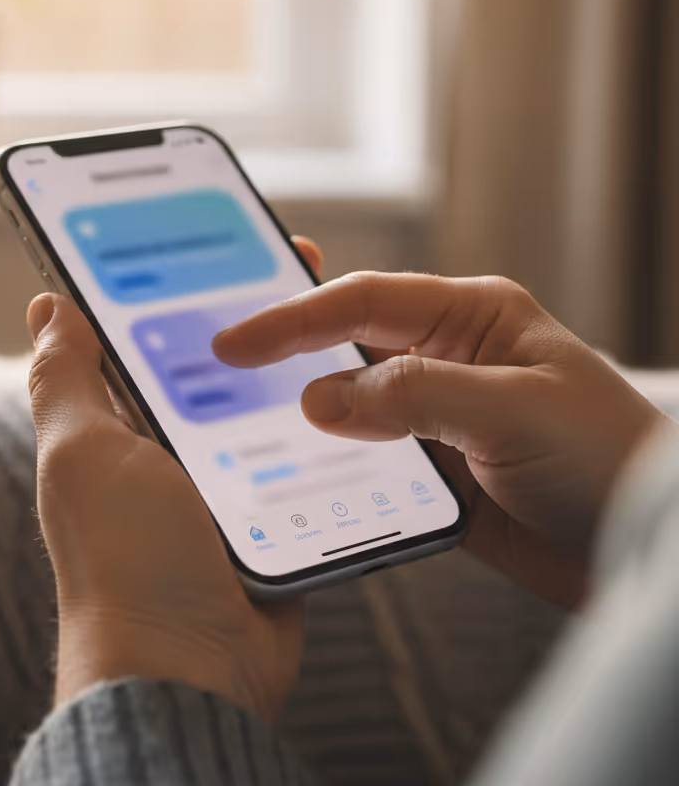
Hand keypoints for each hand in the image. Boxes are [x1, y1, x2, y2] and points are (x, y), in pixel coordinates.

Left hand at [24, 237, 320, 718]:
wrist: (192, 669)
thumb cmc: (125, 559)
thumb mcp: (82, 453)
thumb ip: (66, 379)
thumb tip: (47, 306)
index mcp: (119, 424)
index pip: (144, 333)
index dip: (171, 284)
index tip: (213, 234)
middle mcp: (171, 448)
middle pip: (215, 362)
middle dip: (250, 312)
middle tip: (294, 259)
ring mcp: (227, 481)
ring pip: (266, 403)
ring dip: (296, 365)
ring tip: (339, 309)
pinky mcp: (275, 513)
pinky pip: (305, 456)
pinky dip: (325, 427)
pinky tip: (359, 385)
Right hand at [213, 272, 666, 607]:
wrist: (647, 549)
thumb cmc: (609, 459)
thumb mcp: (513, 413)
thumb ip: (414, 396)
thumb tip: (319, 399)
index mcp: (472, 315)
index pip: (365, 301)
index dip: (293, 316)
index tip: (235, 341)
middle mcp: (448, 355)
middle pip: (347, 339)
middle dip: (286, 344)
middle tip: (216, 358)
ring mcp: (438, 413)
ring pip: (350, 399)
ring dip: (301, 405)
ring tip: (235, 412)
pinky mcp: (435, 469)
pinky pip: (366, 456)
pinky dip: (329, 461)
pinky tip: (293, 468)